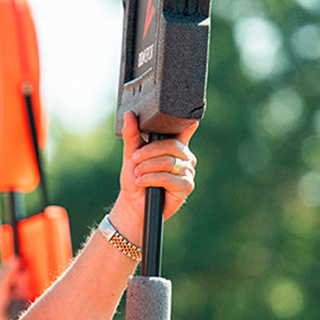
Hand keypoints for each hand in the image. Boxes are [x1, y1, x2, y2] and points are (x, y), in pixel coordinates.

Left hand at [106, 112, 199, 241]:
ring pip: (168, 162)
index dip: (188, 125)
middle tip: (135, 160)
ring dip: (147, 168)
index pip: (184, 131)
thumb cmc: (135, 178)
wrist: (133, 204)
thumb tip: (129, 114)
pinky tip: (142, 182)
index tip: (191, 120)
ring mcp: (187, 172)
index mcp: (175, 146)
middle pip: (171, 146)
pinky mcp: (186, 187)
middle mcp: (185, 158)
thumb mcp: (131, 154)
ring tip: (137, 174)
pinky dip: (151, 179)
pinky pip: (168, 178)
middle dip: (148, 153)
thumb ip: (132, 134)